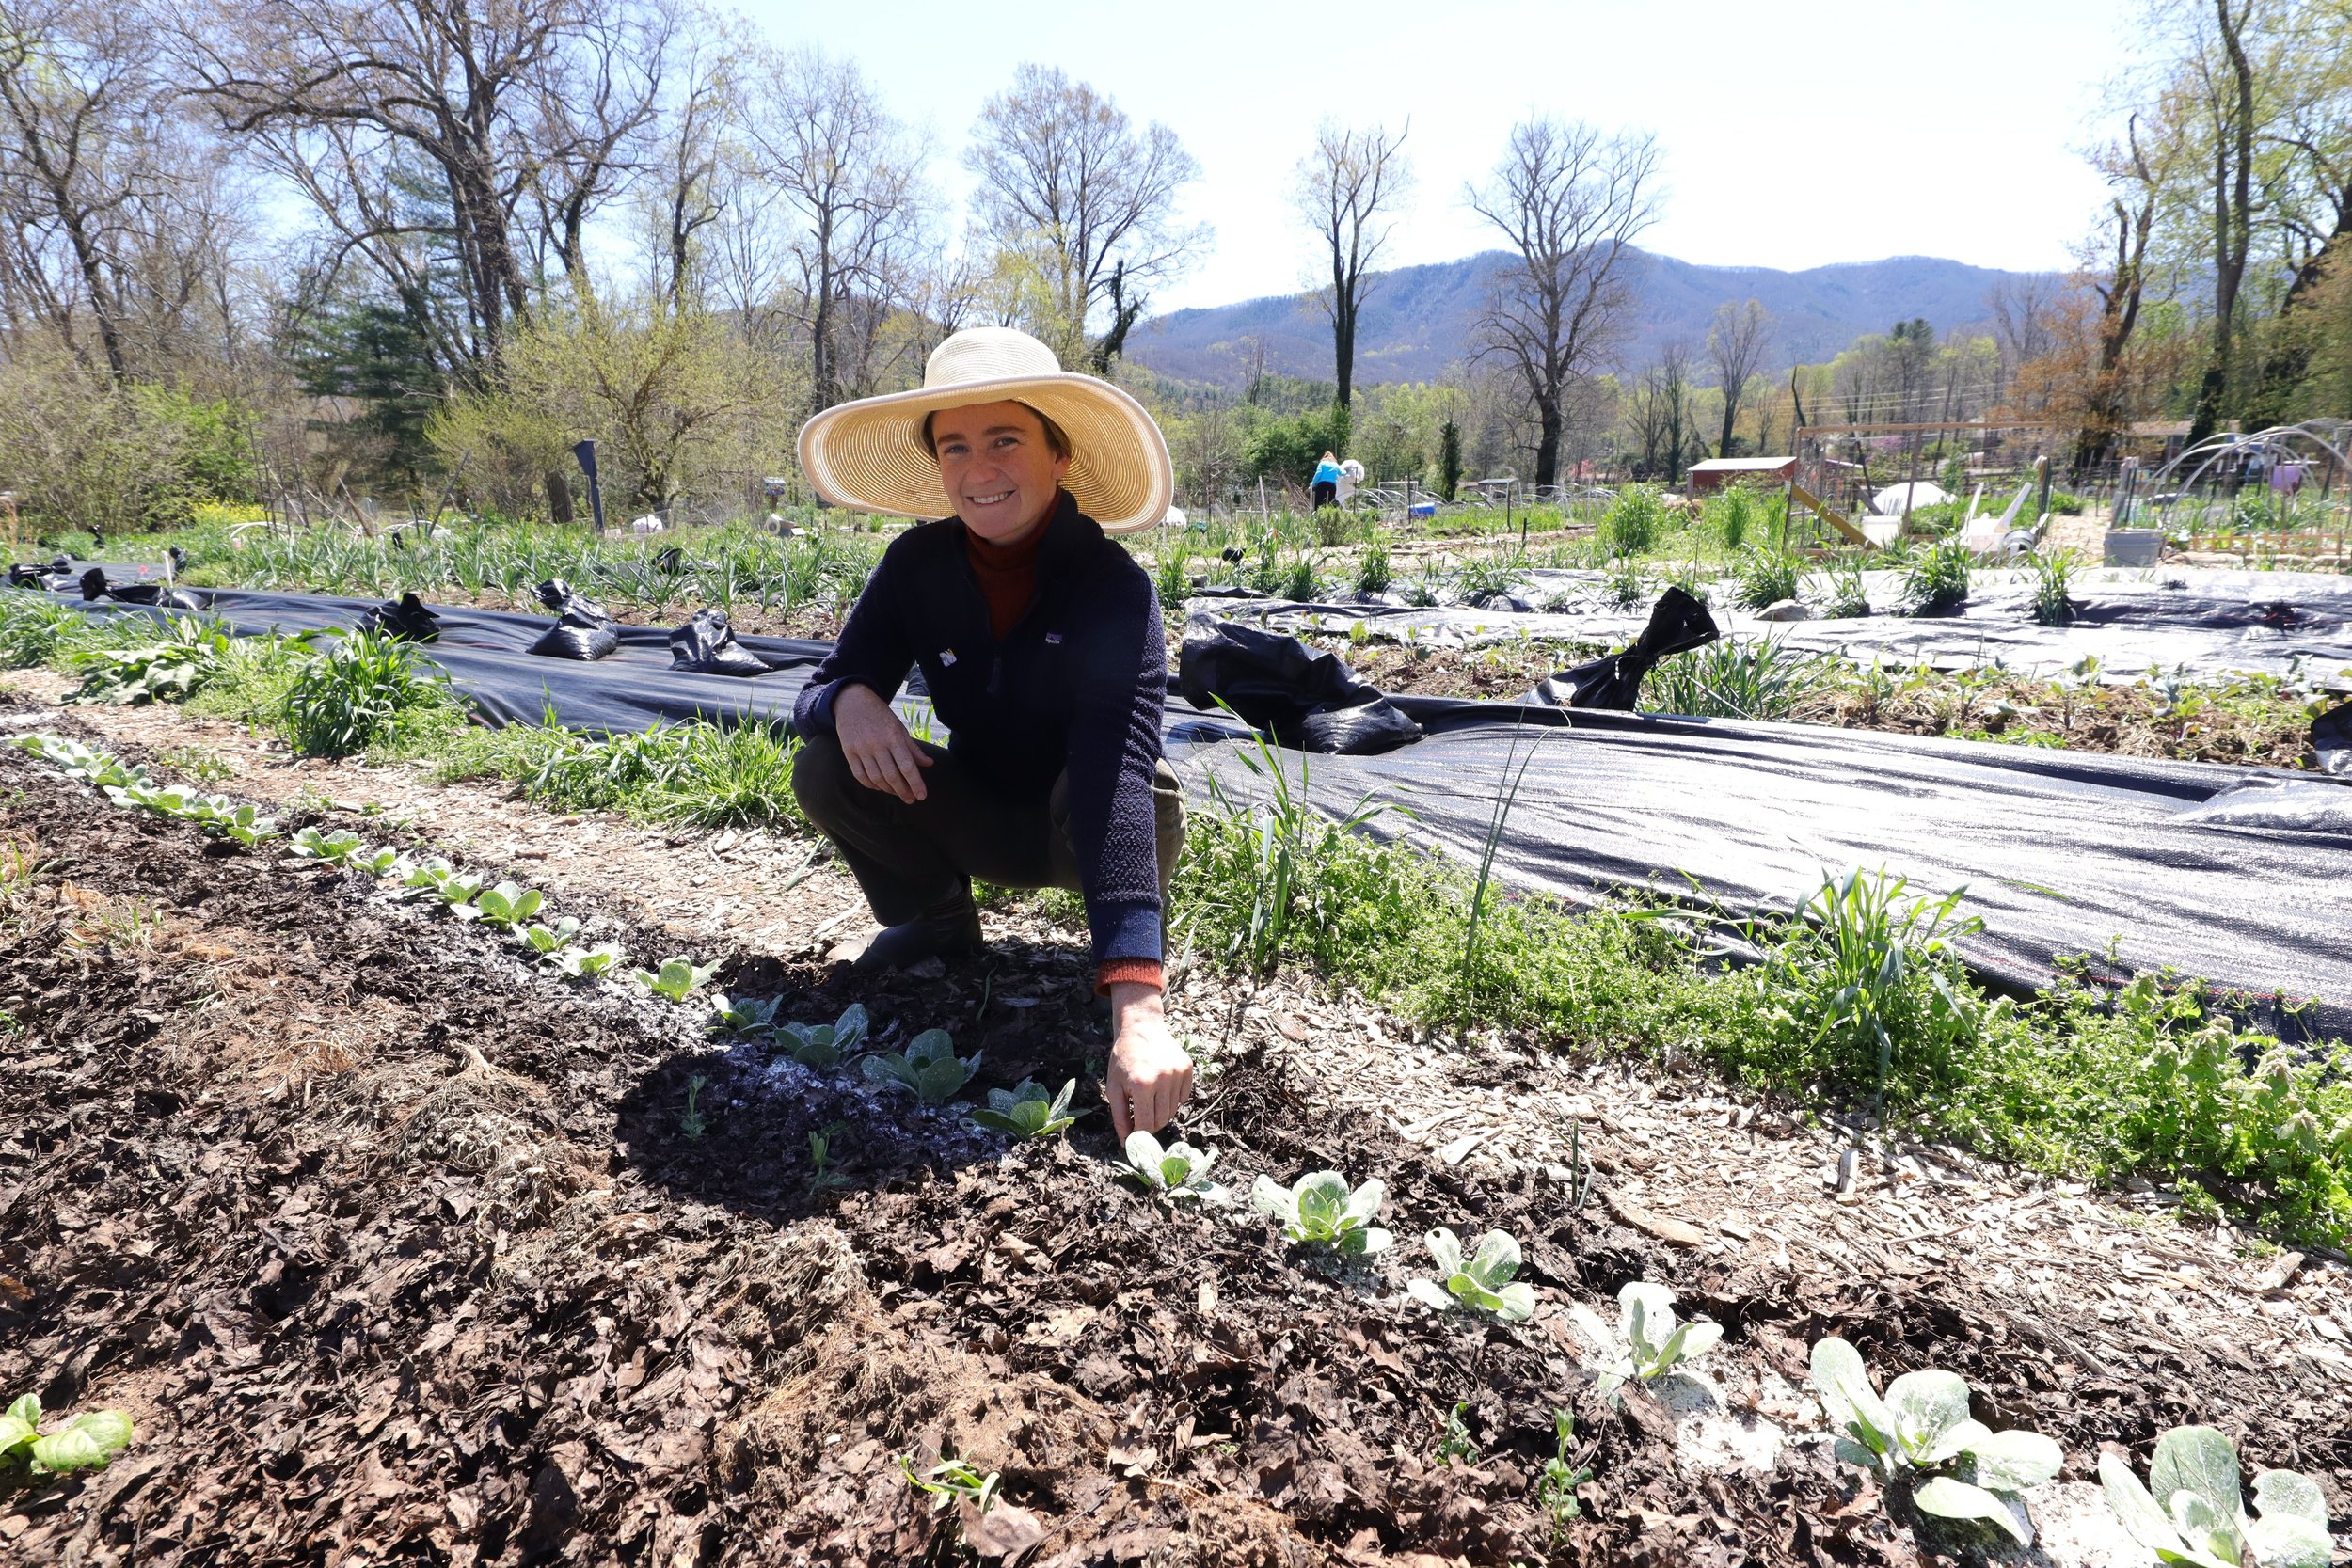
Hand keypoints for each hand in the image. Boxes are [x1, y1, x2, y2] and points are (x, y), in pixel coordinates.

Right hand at [833, 682, 931, 802]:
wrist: (852, 702)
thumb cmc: (880, 715)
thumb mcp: (899, 727)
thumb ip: (913, 748)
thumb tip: (929, 764)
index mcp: (893, 737)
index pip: (907, 765)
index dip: (916, 783)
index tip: (922, 795)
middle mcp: (877, 744)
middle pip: (891, 775)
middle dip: (903, 791)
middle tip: (910, 799)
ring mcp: (861, 749)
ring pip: (876, 778)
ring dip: (888, 789)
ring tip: (897, 792)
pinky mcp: (849, 752)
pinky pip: (860, 775)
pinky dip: (870, 785)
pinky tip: (879, 787)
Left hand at [1103, 982, 1191, 1139]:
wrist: (1141, 1028)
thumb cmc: (1123, 1059)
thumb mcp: (1114, 1087)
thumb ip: (1120, 1117)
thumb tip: (1126, 1143)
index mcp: (1142, 1084)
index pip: (1146, 1124)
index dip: (1139, 1134)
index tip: (1134, 1135)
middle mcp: (1163, 1078)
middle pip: (1162, 1119)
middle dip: (1150, 1125)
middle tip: (1141, 1118)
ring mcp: (1178, 1072)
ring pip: (1173, 1110)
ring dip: (1161, 1111)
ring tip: (1150, 1097)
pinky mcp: (1187, 1068)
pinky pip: (1183, 1096)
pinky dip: (1173, 1098)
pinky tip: (1162, 1086)